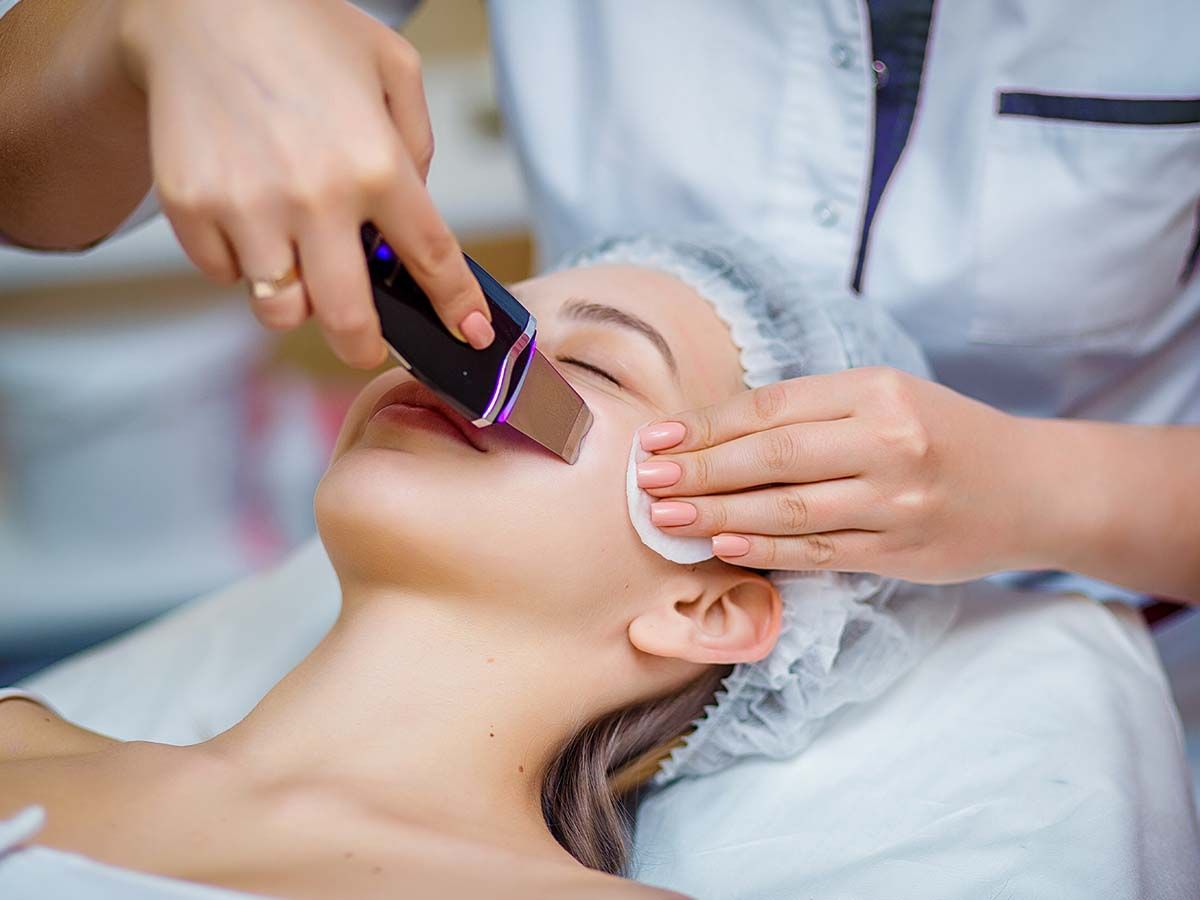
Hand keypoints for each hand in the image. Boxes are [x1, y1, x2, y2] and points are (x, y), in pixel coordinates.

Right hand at [114, 0, 492, 365]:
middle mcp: (315, 197)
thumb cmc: (302, 30)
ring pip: (280, 310)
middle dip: (364, 347)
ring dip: (296, 302)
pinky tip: (249, 216)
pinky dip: (240, 262)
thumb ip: (415, 146)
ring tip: (298, 262)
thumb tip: (410, 215)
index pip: (431, 260)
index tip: (470, 334)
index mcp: (376, 164)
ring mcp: (248, 208)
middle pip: (349, 319)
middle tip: (366, 344)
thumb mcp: (392, 67)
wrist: (197, 2)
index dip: (456, 307)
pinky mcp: (193, 209)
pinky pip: (225, 275)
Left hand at [635, 367, 1042, 581]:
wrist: (1032, 487)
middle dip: (699, 471)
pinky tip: (723, 546)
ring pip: (789, 509)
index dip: (706, 426)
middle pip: (772, 457)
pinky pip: (819, 552)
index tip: (656, 439)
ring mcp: (896, 501)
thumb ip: (813, 412)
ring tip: (665, 519)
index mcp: (877, 390)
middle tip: (645, 481)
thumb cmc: (943, 435)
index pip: (772, 407)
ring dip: (718, 514)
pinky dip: (767, 550)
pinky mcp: (901, 551)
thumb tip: (715, 434)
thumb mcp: (886, 398)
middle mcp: (888, 441)